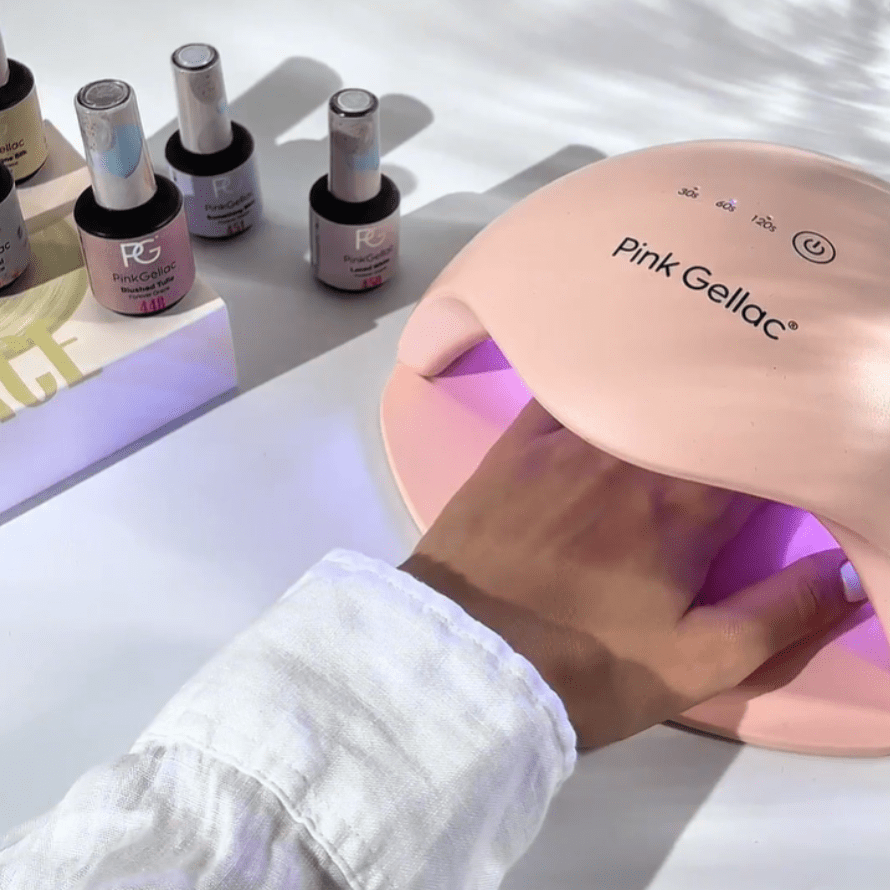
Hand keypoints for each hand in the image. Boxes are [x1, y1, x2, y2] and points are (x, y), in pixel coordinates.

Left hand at [400, 398, 863, 748]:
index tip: (792, 434)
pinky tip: (612, 355)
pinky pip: (568, 387)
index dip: (781, 439)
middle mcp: (633, 456)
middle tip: (755, 386)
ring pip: (639, 388)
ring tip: (700, 359)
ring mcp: (569, 442)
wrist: (463, 664)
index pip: (756, 449)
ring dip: (675, 378)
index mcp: (686, 508)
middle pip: (701, 410)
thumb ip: (782, 614)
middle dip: (733, 402)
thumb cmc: (584, 669)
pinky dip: (598, 373)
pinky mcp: (516, 443)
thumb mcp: (695, 664)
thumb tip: (850, 572)